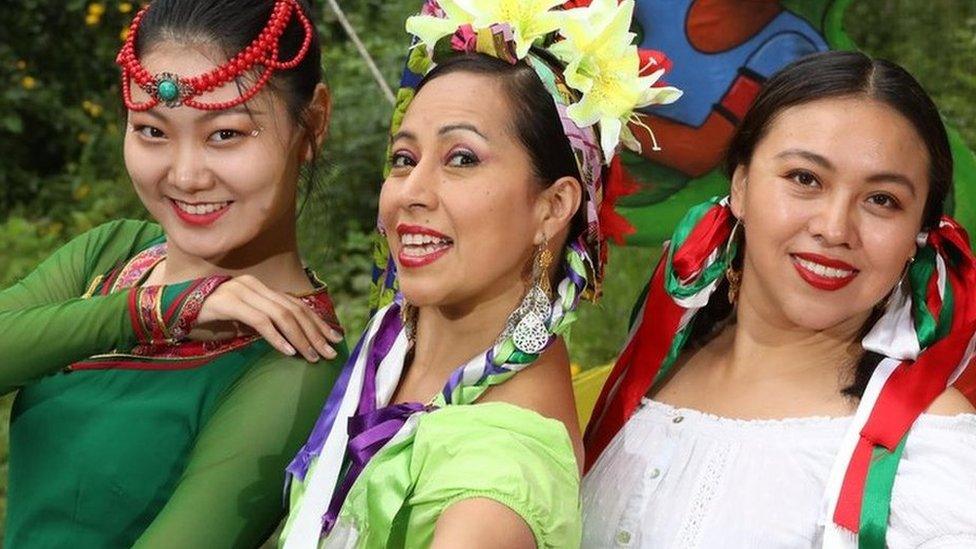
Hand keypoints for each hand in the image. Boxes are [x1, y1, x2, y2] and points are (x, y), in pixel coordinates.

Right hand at [190, 275, 342, 361]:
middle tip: (330, 352)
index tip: (335, 338)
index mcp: (262, 288)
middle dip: (315, 333)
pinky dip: (276, 338)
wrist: (173, 306)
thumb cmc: (210, 316)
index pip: (297, 305)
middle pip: (294, 310)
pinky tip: (288, 352)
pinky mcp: (229, 303)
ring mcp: (243, 292)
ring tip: (312, 356)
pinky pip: (260, 322)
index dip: (318, 322)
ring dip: (300, 338)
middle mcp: (256, 286)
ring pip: (281, 316)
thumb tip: (293, 339)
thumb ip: (265, 322)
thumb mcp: (242, 318)